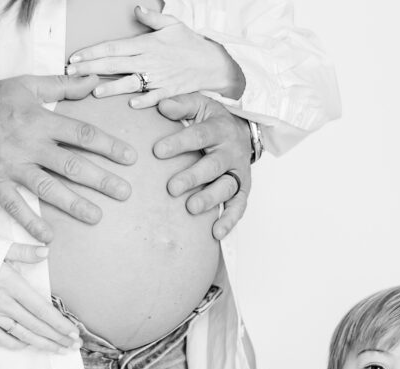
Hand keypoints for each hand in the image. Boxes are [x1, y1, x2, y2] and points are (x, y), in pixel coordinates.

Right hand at [0, 75, 136, 242]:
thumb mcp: (27, 85)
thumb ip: (62, 85)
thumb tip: (92, 79)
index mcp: (40, 120)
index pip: (82, 134)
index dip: (108, 146)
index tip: (130, 159)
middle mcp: (29, 143)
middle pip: (71, 164)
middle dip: (101, 180)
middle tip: (125, 193)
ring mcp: (11, 165)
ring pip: (47, 187)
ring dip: (74, 204)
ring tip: (97, 216)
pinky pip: (14, 205)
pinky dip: (30, 222)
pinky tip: (48, 237)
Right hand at [0, 243, 81, 352]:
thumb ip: (22, 252)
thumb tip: (46, 251)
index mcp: (10, 283)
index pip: (42, 309)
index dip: (59, 323)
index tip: (74, 333)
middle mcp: (1, 303)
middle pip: (36, 325)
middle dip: (57, 337)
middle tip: (74, 346)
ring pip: (22, 335)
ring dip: (43, 344)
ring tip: (59, 350)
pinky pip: (2, 338)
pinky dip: (18, 343)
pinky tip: (29, 344)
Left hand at [66, 6, 244, 108]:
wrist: (213, 63)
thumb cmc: (190, 43)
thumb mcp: (173, 24)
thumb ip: (153, 17)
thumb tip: (137, 9)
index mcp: (147, 44)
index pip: (113, 47)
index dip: (93, 52)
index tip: (75, 58)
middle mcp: (150, 61)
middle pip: (115, 65)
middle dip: (92, 69)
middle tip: (72, 74)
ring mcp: (159, 77)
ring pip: (131, 82)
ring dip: (112, 87)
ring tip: (94, 90)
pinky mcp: (170, 91)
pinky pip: (155, 97)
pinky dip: (144, 100)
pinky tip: (130, 103)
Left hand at [153, 93, 251, 239]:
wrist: (242, 132)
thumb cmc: (213, 120)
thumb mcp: (200, 105)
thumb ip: (181, 105)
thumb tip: (162, 106)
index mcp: (219, 129)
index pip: (199, 135)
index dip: (179, 143)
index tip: (157, 151)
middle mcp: (231, 152)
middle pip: (213, 165)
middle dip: (193, 177)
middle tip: (172, 188)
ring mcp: (238, 173)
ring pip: (227, 187)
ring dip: (210, 199)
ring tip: (191, 208)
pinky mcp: (242, 190)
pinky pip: (238, 207)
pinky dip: (229, 220)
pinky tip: (216, 232)